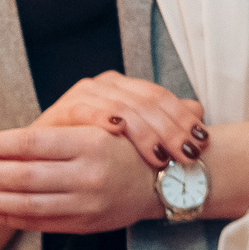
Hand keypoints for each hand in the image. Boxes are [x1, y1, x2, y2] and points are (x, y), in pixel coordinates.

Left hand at [0, 125, 162, 233]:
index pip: (31, 142)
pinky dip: (9, 218)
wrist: (167, 183)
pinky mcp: (85, 224)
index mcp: (92, 143)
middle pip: (23, 175)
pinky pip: (39, 223)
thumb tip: (2, 142)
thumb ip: (56, 136)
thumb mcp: (100, 129)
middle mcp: (89, 175)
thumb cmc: (129, 149)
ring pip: (27, 203)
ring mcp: (87, 203)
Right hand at [30, 71, 205, 172]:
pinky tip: (119, 132)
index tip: (202, 142)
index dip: (184, 118)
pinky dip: (105, 119)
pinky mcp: (62, 109)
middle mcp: (107, 84)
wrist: (45, 165)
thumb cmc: (93, 153)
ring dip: (145, 132)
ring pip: (124, 107)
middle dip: (172, 129)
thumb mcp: (134, 140)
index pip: (162, 97)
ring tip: (161, 156)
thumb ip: (164, 123)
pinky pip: (88, 111)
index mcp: (126, 87)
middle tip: (187, 154)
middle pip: (148, 102)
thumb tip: (199, 109)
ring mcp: (84, 94)